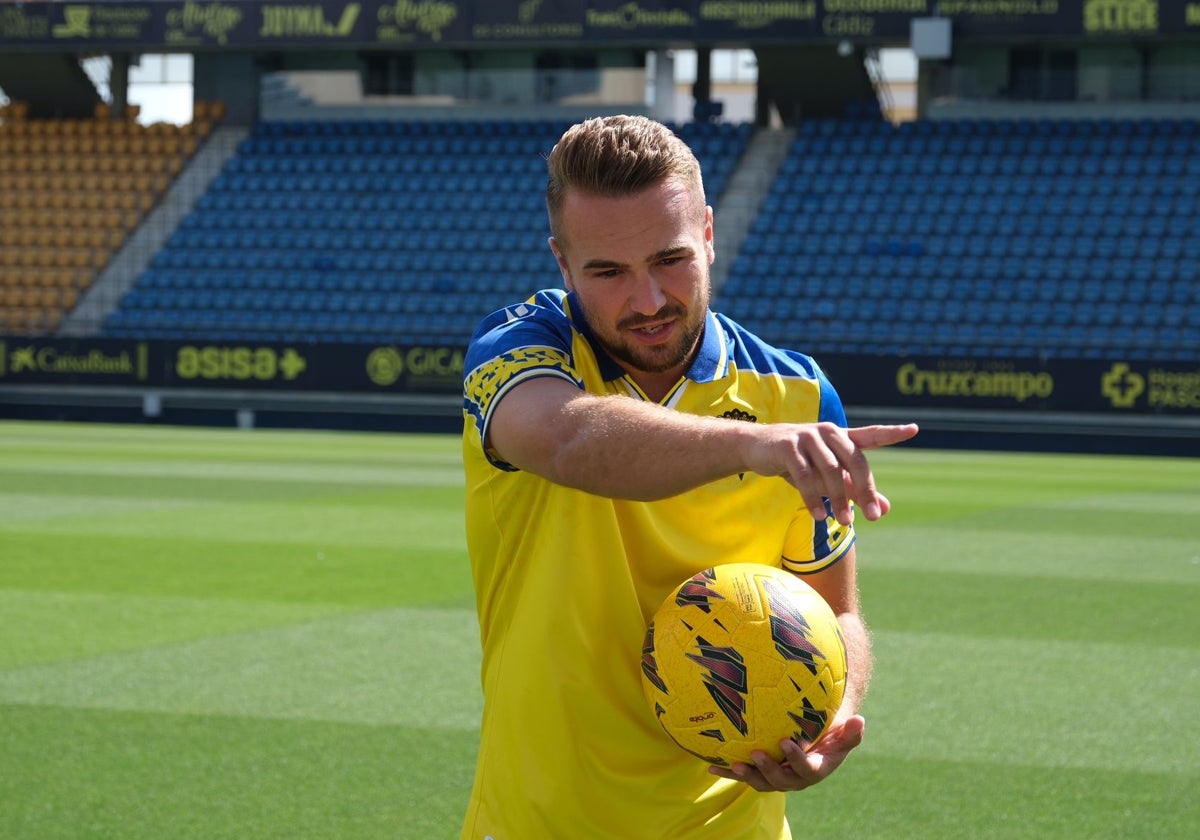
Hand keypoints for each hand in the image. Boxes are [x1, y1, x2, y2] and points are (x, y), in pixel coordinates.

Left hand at [707, 714, 865, 792]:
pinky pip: (745, 775)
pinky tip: (710, 764)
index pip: (806, 769)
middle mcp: (795, 779)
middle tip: (756, 754)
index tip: (785, 742)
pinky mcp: (762, 773)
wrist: (817, 743)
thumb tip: (860, 720)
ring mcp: (777, 777)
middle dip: (768, 770)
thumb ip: (851, 731)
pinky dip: (728, 771)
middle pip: (781, 781)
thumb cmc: (832, 734)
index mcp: (815, 769)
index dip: (796, 759)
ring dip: (747, 775)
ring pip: (762, 782)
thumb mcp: (844, 734)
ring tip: (734, 765)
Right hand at [747, 423, 918, 524]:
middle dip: (865, 489)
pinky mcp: (788, 447)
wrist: (757, 447)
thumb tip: (885, 509)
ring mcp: (807, 437)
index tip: (914, 429)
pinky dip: (813, 497)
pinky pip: (804, 475)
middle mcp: (828, 433)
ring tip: (846, 522)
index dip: (892, 433)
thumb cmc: (798, 460)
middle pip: (854, 460)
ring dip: (840, 498)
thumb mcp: (829, 475)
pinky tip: (820, 515)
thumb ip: (856, 489)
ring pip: (830, 470)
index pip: (871, 434)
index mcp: (841, 437)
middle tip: (874, 516)